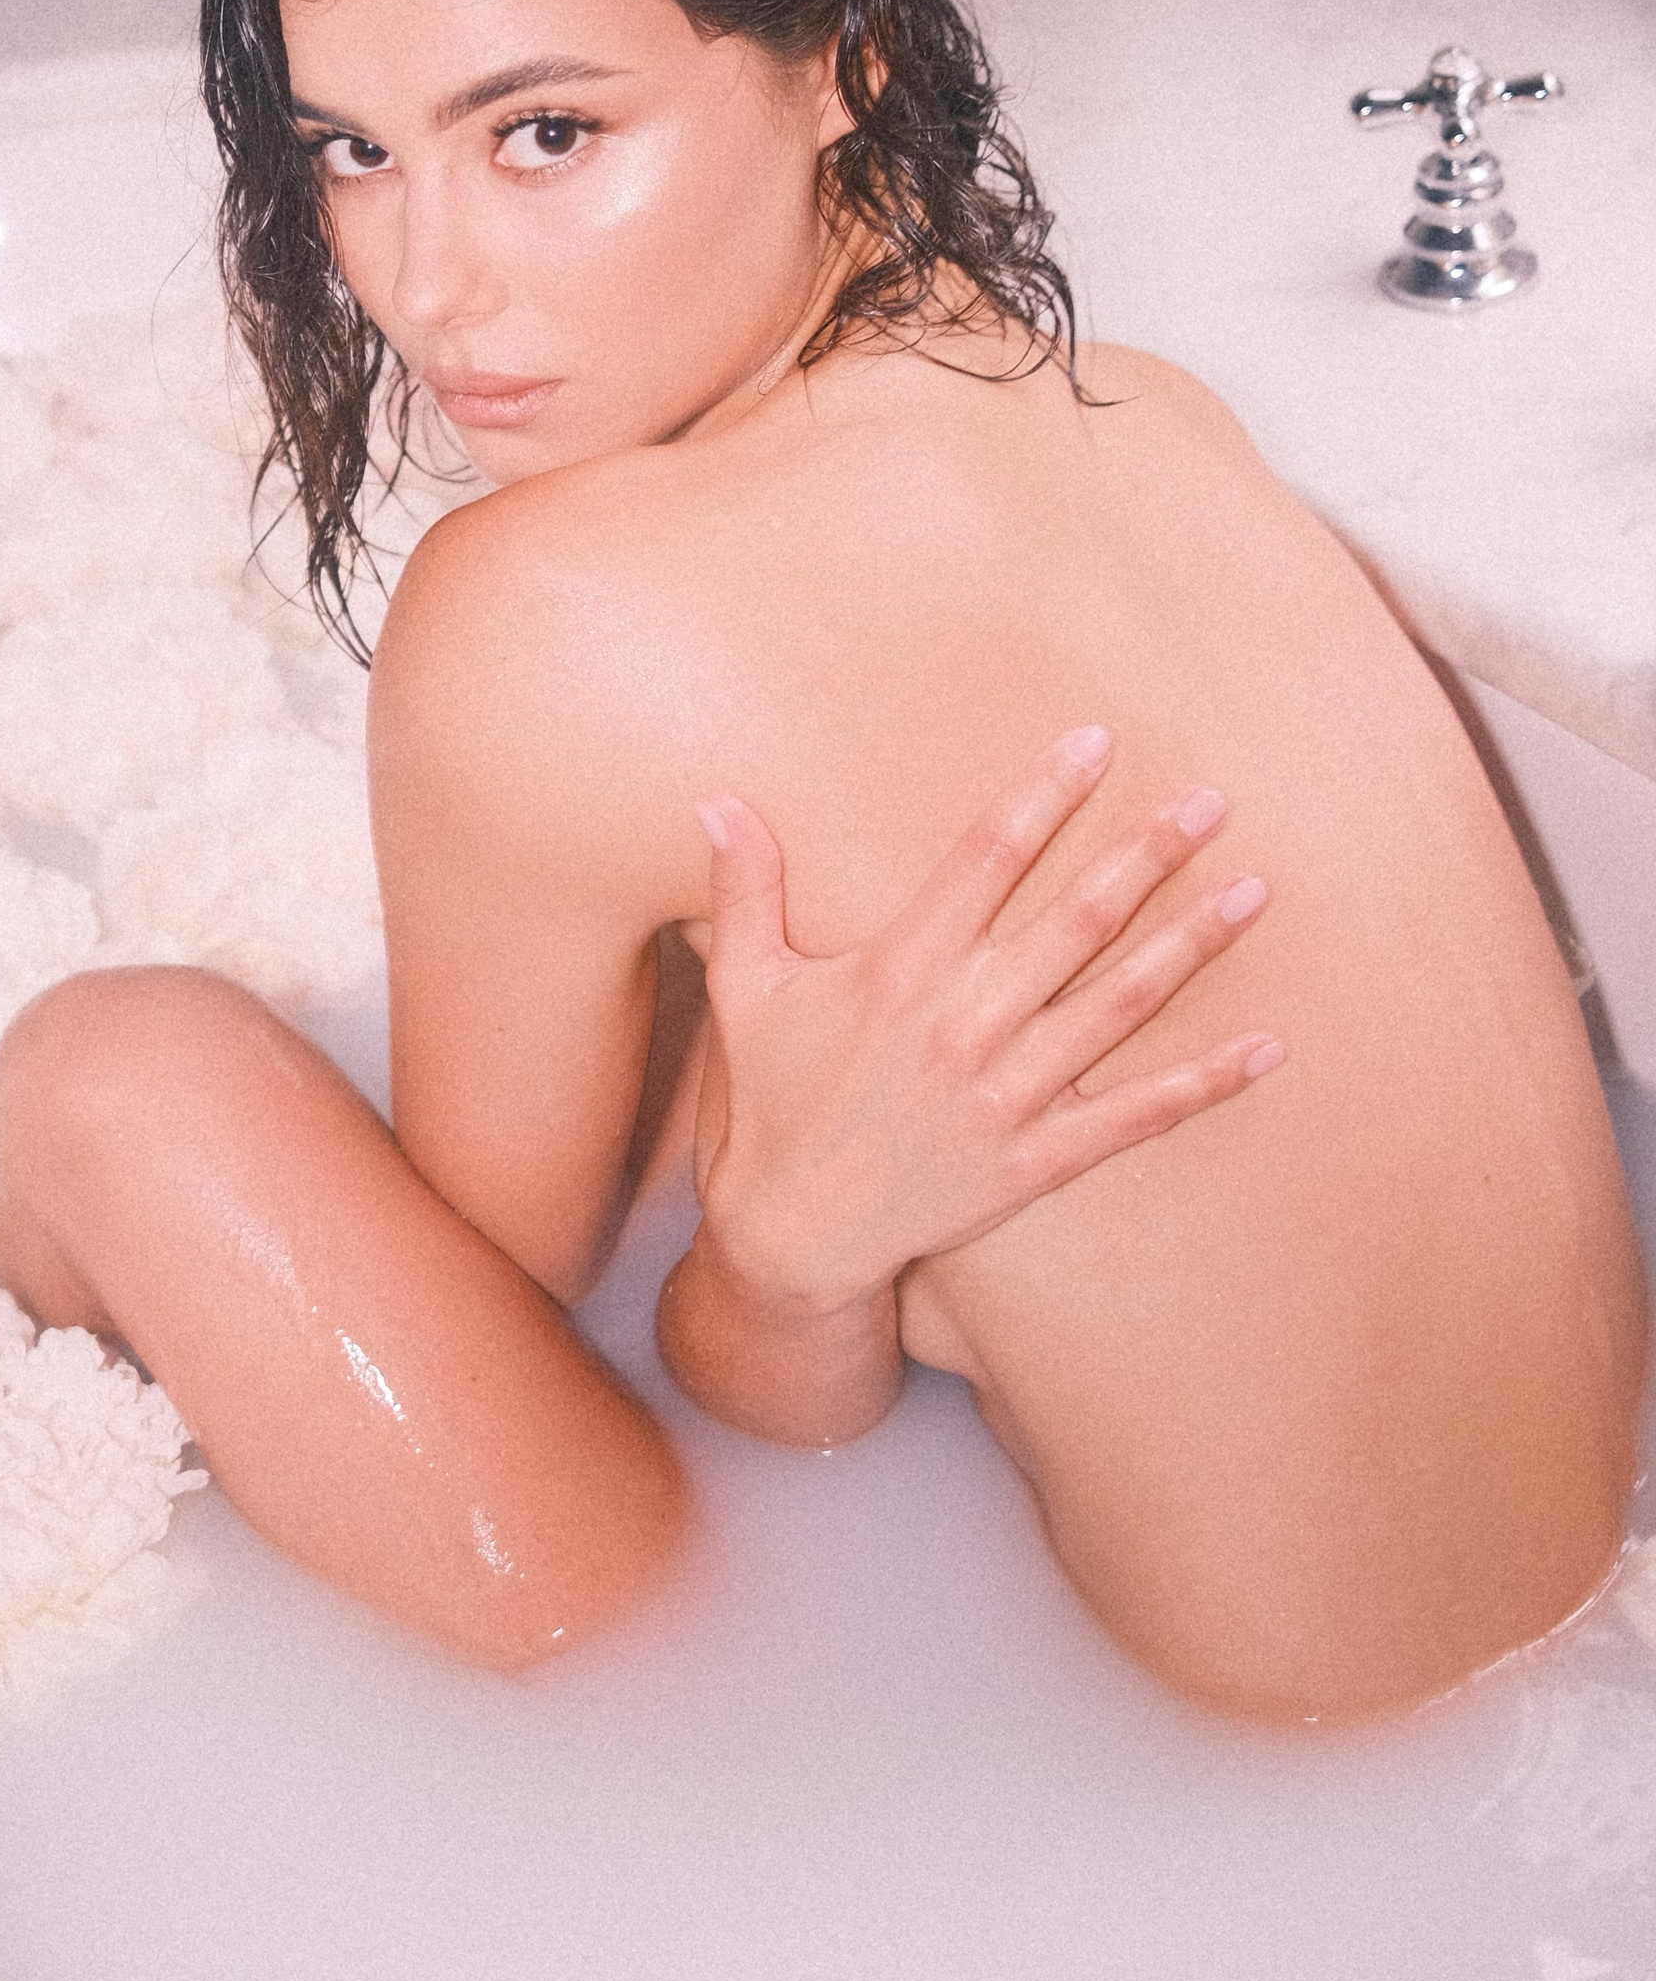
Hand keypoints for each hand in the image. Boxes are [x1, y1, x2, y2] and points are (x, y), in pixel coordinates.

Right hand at [656, 727, 1281, 1445]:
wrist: (792, 1237)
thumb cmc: (774, 1099)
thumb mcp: (745, 989)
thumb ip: (744, 889)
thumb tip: (714, 799)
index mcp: (899, 970)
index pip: (985, 862)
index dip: (1043, 797)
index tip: (1097, 743)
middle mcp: (962, 1024)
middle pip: (1073, 923)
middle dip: (1146, 855)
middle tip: (1212, 800)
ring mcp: (1005, 1096)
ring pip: (1117, 1006)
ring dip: (1190, 947)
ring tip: (1254, 890)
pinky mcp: (1034, 1161)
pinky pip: (1133, 1117)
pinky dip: (1202, 1084)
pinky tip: (1266, 1049)